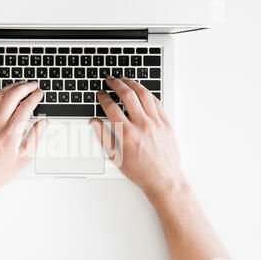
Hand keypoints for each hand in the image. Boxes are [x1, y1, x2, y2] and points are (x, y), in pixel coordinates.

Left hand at [0, 81, 45, 200]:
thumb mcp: (23, 159)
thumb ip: (35, 138)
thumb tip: (42, 123)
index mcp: (10, 134)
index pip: (26, 107)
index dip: (35, 97)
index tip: (39, 94)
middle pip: (12, 96)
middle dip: (25, 87)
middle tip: (32, 85)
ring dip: (10, 88)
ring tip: (19, 86)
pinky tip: (1, 94)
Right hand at [90, 76, 186, 201]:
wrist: (164, 180)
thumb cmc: (141, 171)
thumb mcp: (116, 157)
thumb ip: (103, 136)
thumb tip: (94, 122)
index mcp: (127, 134)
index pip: (111, 108)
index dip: (103, 97)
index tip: (100, 94)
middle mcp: (142, 125)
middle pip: (128, 95)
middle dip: (117, 84)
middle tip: (110, 80)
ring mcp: (156, 123)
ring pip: (144, 95)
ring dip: (133, 84)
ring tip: (125, 79)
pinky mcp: (166, 123)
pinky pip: (156, 102)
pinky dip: (148, 94)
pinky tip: (142, 91)